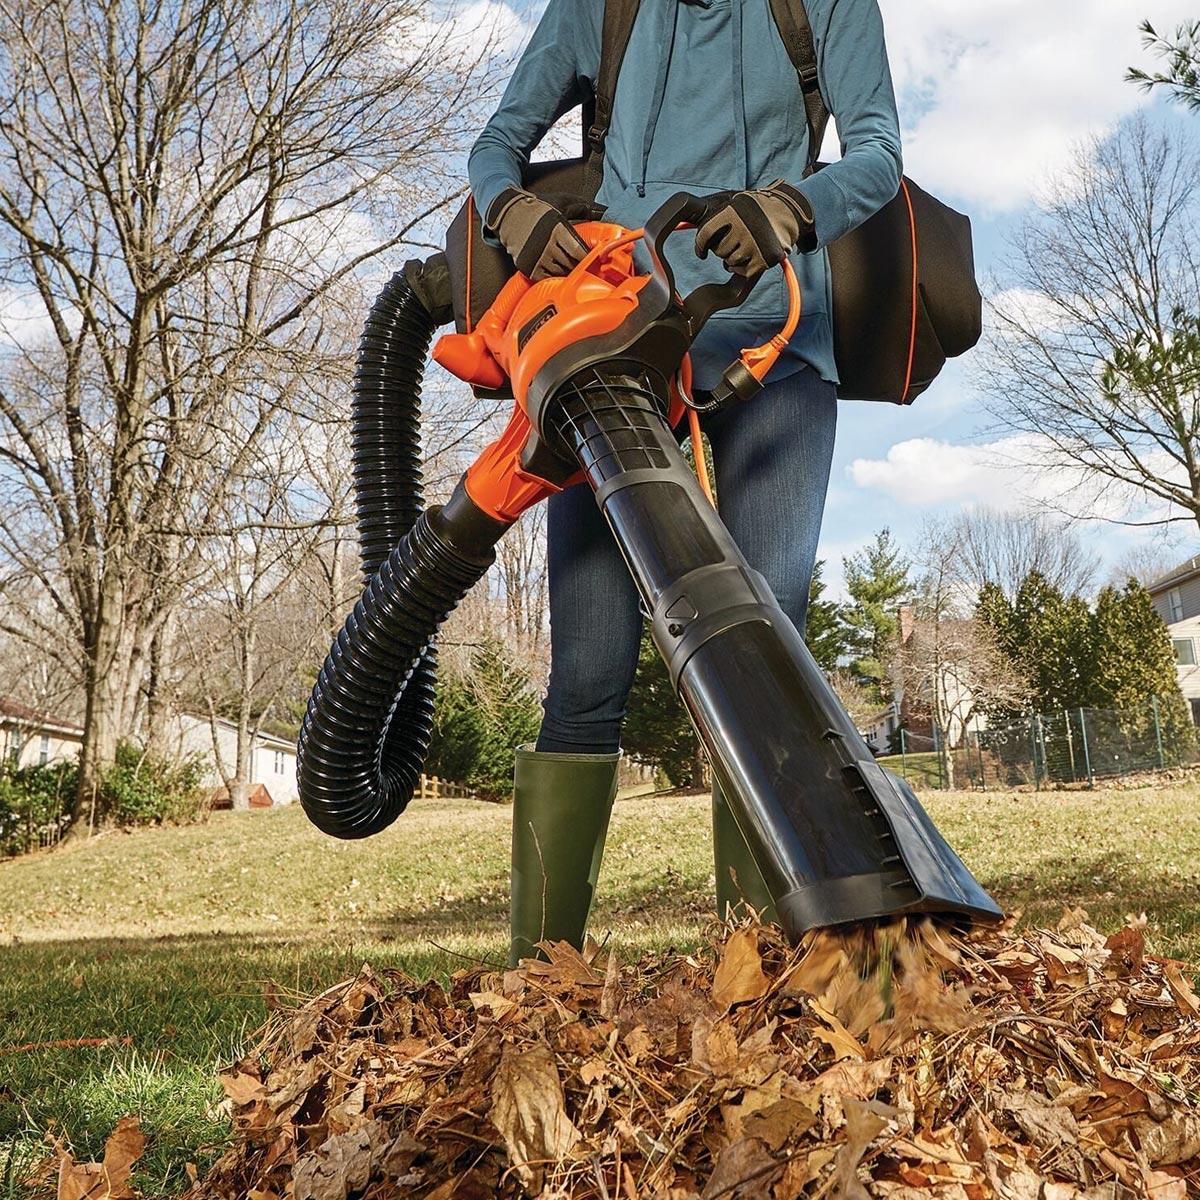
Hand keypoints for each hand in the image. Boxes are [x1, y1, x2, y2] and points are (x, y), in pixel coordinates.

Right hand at [485, 188, 587, 280]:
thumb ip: (583, 207)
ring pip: (559, 273)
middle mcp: (545, 244)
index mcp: (556, 228)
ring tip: (571, 268)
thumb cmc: (538, 207)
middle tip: (586, 266)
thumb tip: (605, 210)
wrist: (508, 213)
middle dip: (579, 265)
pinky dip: (552, 276)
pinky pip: (545, 278)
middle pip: (570, 264)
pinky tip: (556, 270)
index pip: (578, 251)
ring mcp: (535, 257)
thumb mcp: (561, 202)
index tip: (595, 259)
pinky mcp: (527, 266)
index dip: (588, 257)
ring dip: (566, 272)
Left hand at [694, 181, 815, 276]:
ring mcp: (755, 244)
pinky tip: (752, 255)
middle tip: (737, 239)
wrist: (791, 211)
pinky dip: (744, 268)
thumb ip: (714, 213)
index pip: (705, 233)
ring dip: (734, 258)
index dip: (700, 245)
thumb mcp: (735, 201)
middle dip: (723, 248)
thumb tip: (684, 220)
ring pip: (729, 263)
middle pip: (718, 250)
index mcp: (732, 210)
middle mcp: (743, 226)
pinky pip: (743, 272)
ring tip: (746, 245)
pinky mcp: (764, 259)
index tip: (702, 251)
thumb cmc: (758, 207)